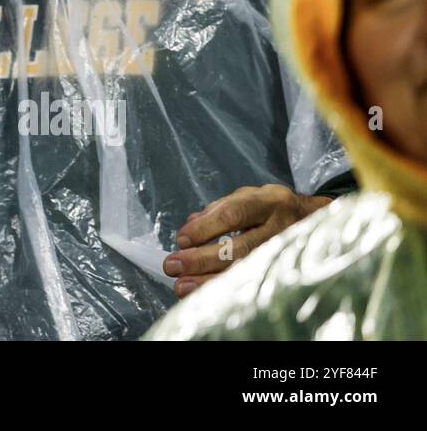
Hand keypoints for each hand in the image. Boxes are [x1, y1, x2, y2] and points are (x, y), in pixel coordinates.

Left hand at [162, 184, 330, 296]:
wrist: (319, 221)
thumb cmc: (274, 208)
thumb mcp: (250, 197)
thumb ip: (219, 209)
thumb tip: (189, 223)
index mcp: (269, 202)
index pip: (233, 214)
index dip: (206, 227)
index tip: (182, 239)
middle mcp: (281, 228)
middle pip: (239, 248)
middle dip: (202, 259)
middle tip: (173, 266)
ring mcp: (288, 253)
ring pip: (247, 271)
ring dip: (210, 281)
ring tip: (183, 287)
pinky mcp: (289, 272)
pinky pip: (256, 284)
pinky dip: (228, 291)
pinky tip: (206, 295)